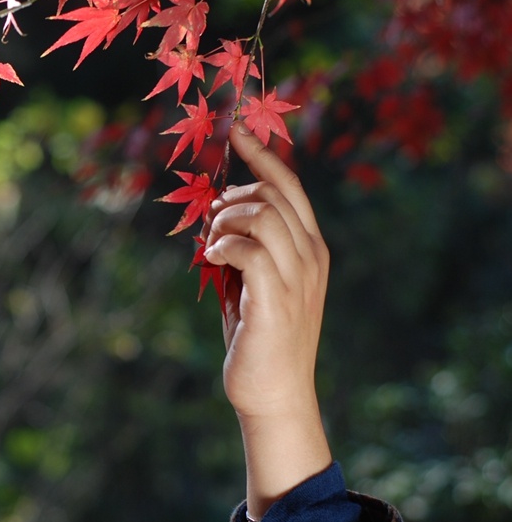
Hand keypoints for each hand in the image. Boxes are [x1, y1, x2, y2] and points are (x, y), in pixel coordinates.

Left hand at [201, 123, 331, 517]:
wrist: (272, 393)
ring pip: (263, 215)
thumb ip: (244, 247)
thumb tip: (215, 216)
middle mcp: (311, 257)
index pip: (290, 186)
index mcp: (310, 247)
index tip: (237, 129)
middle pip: (274, 194)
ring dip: (226, 221)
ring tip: (211, 244)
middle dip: (233, 196)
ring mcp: (298, 278)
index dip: (262, 155)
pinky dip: (223, 246)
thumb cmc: (257, 337)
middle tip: (210, 221)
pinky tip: (212, 260)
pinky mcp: (277, 301)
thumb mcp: (252, 282)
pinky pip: (250, 251)